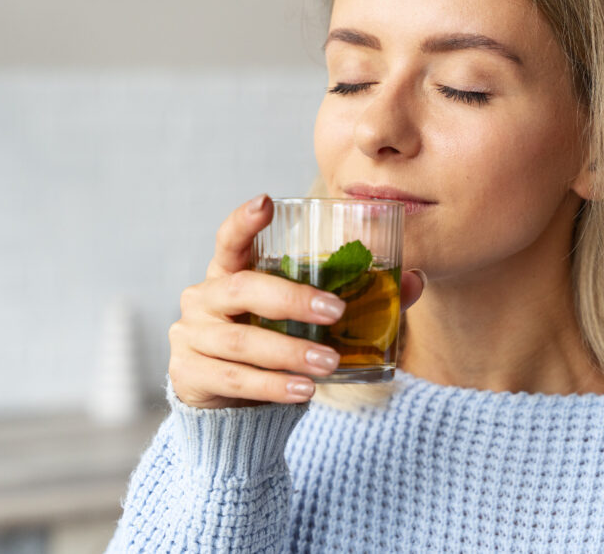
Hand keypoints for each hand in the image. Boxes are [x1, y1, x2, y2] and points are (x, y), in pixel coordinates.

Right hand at [168, 194, 424, 408]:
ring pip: (241, 342)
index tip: (267, 202)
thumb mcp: (301, 318)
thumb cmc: (271, 344)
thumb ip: (354, 297)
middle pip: (241, 288)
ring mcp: (192, 336)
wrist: (229, 402)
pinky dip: (273, 385)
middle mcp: (205, 298)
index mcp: (230, 273)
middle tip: (336, 311)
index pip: (230, 239)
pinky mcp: (190, 373)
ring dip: (290, 352)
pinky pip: (235, 379)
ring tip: (330, 363)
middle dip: (291, 299)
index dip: (244, 220)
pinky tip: (303, 390)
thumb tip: (413, 281)